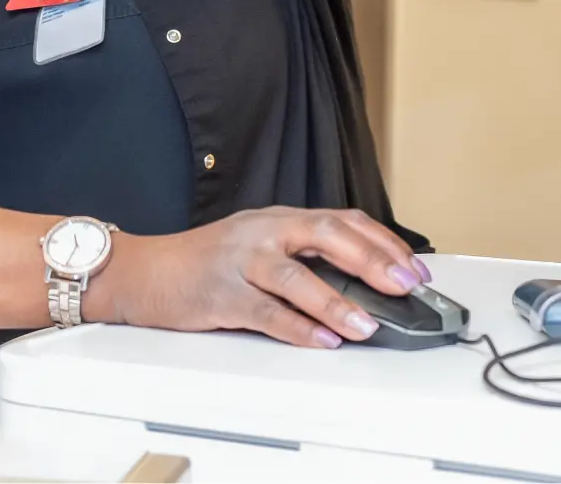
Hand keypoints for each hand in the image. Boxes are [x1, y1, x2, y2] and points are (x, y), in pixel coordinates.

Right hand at [87, 207, 430, 348]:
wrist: (146, 271)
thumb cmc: (207, 261)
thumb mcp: (258, 244)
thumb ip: (303, 256)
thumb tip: (364, 283)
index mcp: (278, 219)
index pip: (341, 220)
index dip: (381, 242)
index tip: (413, 266)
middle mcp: (263, 233)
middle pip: (324, 236)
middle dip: (370, 260)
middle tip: (404, 285)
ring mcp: (241, 262)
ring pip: (294, 278)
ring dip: (335, 303)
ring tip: (366, 325)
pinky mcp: (222, 295)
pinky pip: (265, 313)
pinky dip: (297, 328)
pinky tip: (322, 341)